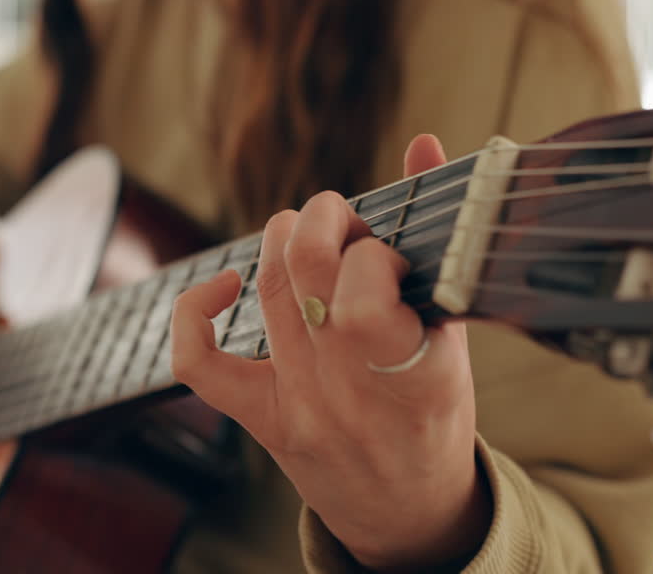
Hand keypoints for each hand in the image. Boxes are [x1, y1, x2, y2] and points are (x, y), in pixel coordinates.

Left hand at [171, 135, 489, 569]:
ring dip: (283, 238)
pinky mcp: (260, 417)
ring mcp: (299, 406)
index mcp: (414, 376)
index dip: (371, 251)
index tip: (390, 253)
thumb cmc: (435, 413)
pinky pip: (199, 362)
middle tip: (343, 218)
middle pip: (305, 271)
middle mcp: (350, 391)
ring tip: (310, 234)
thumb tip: (423, 141)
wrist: (406, 510)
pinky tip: (227, 285)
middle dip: (322, 219)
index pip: (366, 293)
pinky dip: (197, 310)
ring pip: (267, 291)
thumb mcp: (455, 335)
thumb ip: (436, 240)